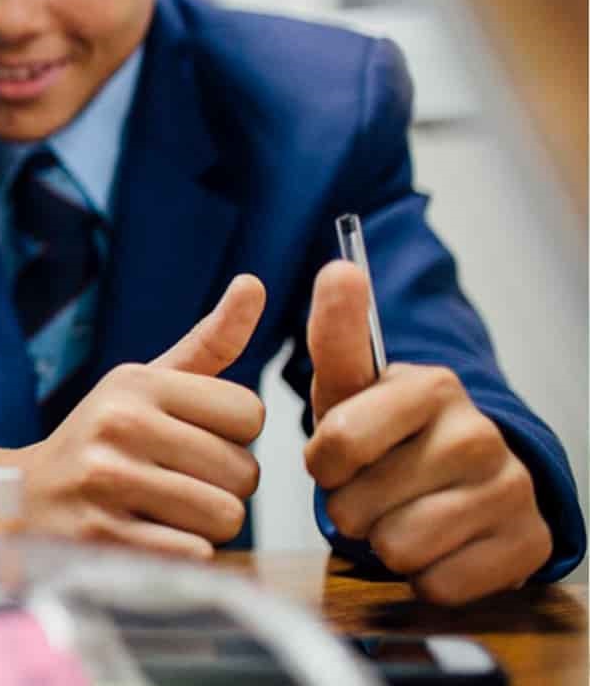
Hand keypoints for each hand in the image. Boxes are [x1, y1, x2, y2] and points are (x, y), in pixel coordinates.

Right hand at [18, 275, 267, 558]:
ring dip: (206, 524)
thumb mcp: (144, 384)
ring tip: (164, 510)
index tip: (195, 439)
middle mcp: (119, 424)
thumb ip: (209, 343)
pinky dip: (185, 554)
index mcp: (136, 383)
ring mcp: (107, 482)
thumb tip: (254, 283)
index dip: (233, 436)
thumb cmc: (102, 439)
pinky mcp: (103, 537)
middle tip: (178, 481)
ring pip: (224, 516)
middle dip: (224, 486)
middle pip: (244, 471)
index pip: (250, 412)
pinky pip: (194, 554)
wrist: (22, 499)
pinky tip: (149, 535)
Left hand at [303, 261, 550, 603]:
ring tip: (401, 513)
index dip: (323, 463)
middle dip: (352, 506)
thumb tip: (339, 267)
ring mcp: (510, 490)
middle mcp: (479, 433)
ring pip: (397, 548)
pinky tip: (438, 543)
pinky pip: (437, 584)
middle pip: (358, 506)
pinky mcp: (527, 545)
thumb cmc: (389, 430)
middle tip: (374, 488)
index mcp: (432, 386)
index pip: (338, 442)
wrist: (468, 479)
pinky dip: (425, 574)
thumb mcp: (351, 385)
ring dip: (384, 542)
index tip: (337, 455)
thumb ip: (337, 332)